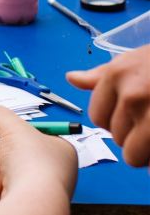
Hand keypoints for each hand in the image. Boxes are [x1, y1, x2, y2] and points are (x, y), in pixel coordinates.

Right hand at [0, 106, 76, 201]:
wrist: (32, 202)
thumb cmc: (33, 162)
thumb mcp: (14, 127)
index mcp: (58, 151)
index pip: (31, 135)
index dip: (9, 127)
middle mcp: (47, 169)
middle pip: (11, 149)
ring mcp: (31, 187)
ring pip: (0, 164)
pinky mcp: (15, 200)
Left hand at [67, 44, 149, 166]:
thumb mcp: (132, 60)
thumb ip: (102, 76)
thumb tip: (72, 79)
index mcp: (117, 77)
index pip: (98, 117)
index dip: (114, 122)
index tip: (132, 116)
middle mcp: (133, 95)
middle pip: (117, 137)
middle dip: (133, 136)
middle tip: (149, 123)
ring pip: (135, 154)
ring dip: (146, 149)